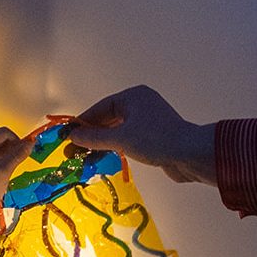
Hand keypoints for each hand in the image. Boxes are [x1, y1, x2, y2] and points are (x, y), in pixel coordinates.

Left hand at [0, 126, 31, 247]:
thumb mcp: (3, 172)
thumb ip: (18, 155)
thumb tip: (31, 142)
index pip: (3, 132)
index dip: (17, 141)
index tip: (26, 152)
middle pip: (0, 137)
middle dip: (11, 148)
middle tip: (16, 164)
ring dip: (7, 155)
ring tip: (6, 171)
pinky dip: (1, 160)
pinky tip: (2, 172)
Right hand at [66, 85, 217, 186]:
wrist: (189, 155)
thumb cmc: (155, 140)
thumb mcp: (120, 139)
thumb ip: (94, 138)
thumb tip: (72, 136)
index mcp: (133, 96)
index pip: (100, 108)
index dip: (83, 123)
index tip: (67, 136)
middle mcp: (140, 104)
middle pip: (108, 119)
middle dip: (91, 136)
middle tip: (72, 151)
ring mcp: (148, 120)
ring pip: (117, 131)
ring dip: (102, 144)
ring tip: (85, 158)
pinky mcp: (153, 136)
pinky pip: (127, 139)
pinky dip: (115, 148)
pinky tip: (104, 159)